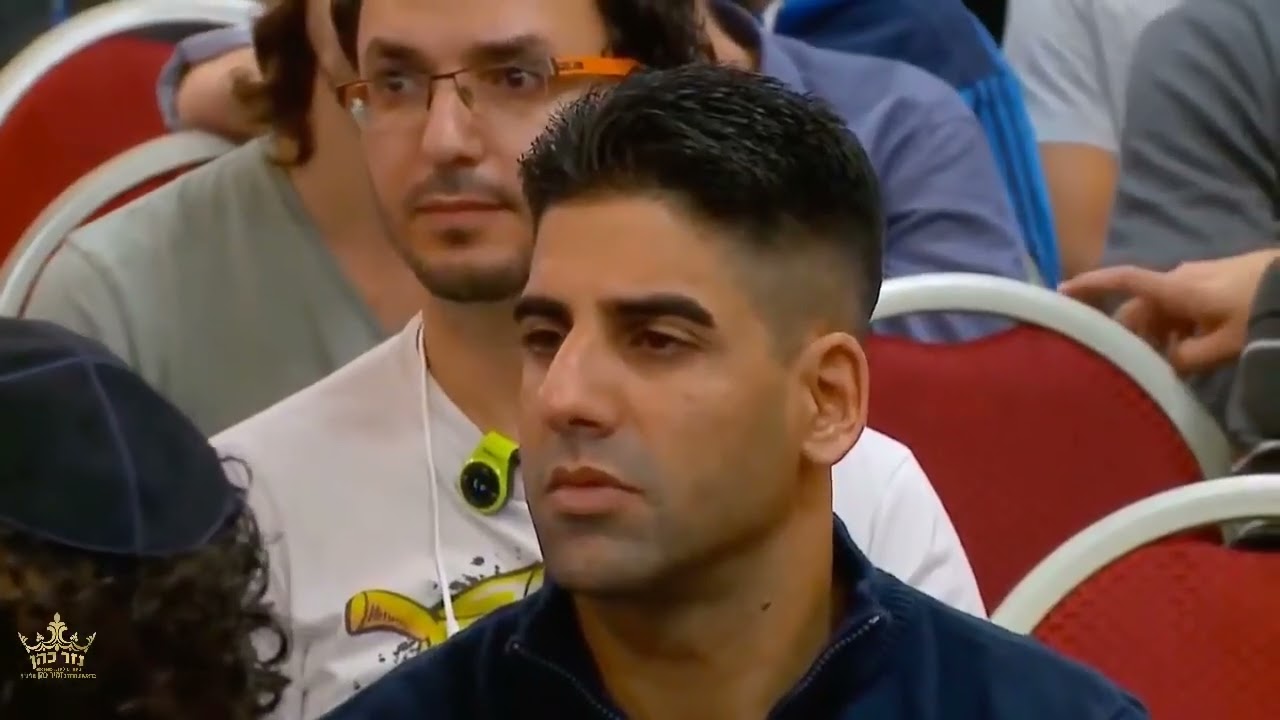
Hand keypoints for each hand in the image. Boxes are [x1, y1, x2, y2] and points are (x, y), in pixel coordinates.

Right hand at [1060, 250, 1279, 373]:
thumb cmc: (1258, 311)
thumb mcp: (1224, 345)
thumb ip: (1188, 358)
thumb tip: (1166, 364)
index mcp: (1174, 289)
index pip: (1122, 282)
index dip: (1090, 285)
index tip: (1060, 292)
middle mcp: (1179, 277)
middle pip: (1141, 305)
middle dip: (1131, 332)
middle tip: (1129, 363)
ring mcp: (1199, 275)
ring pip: (1163, 307)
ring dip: (1159, 333)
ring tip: (1169, 363)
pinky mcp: (1216, 278)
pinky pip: (1184, 303)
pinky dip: (1180, 325)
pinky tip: (1195, 347)